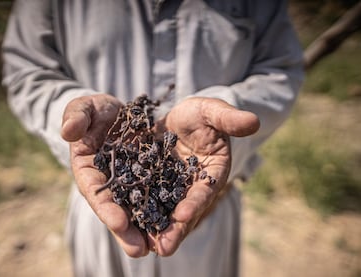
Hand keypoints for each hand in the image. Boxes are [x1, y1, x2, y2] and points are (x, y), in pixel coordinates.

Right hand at [61, 94, 149, 256]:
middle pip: (116, 209)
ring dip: (147, 228)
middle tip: (140, 250)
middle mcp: (108, 182)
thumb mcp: (84, 107)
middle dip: (126, 231)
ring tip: (162, 246)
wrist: (115, 112)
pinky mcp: (147, 177)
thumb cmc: (94, 111)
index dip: (105, 208)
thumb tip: (68, 131)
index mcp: (88, 169)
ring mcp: (128, 182)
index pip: (94, 191)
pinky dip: (164, 209)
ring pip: (137, 208)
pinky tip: (177, 222)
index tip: (119, 223)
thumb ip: (76, 116)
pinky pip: (156, 193)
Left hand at [148, 97, 259, 255]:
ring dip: (155, 229)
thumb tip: (254, 121)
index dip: (195, 202)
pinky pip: (145, 200)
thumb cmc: (201, 115)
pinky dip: (138, 214)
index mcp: (211, 172)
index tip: (183, 215)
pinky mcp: (153, 184)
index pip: (204, 190)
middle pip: (185, 210)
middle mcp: (192, 187)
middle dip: (175, 229)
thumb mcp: (212, 112)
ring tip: (144, 247)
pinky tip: (127, 228)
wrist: (180, 118)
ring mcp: (172, 188)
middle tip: (163, 247)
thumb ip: (229, 119)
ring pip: (164, 211)